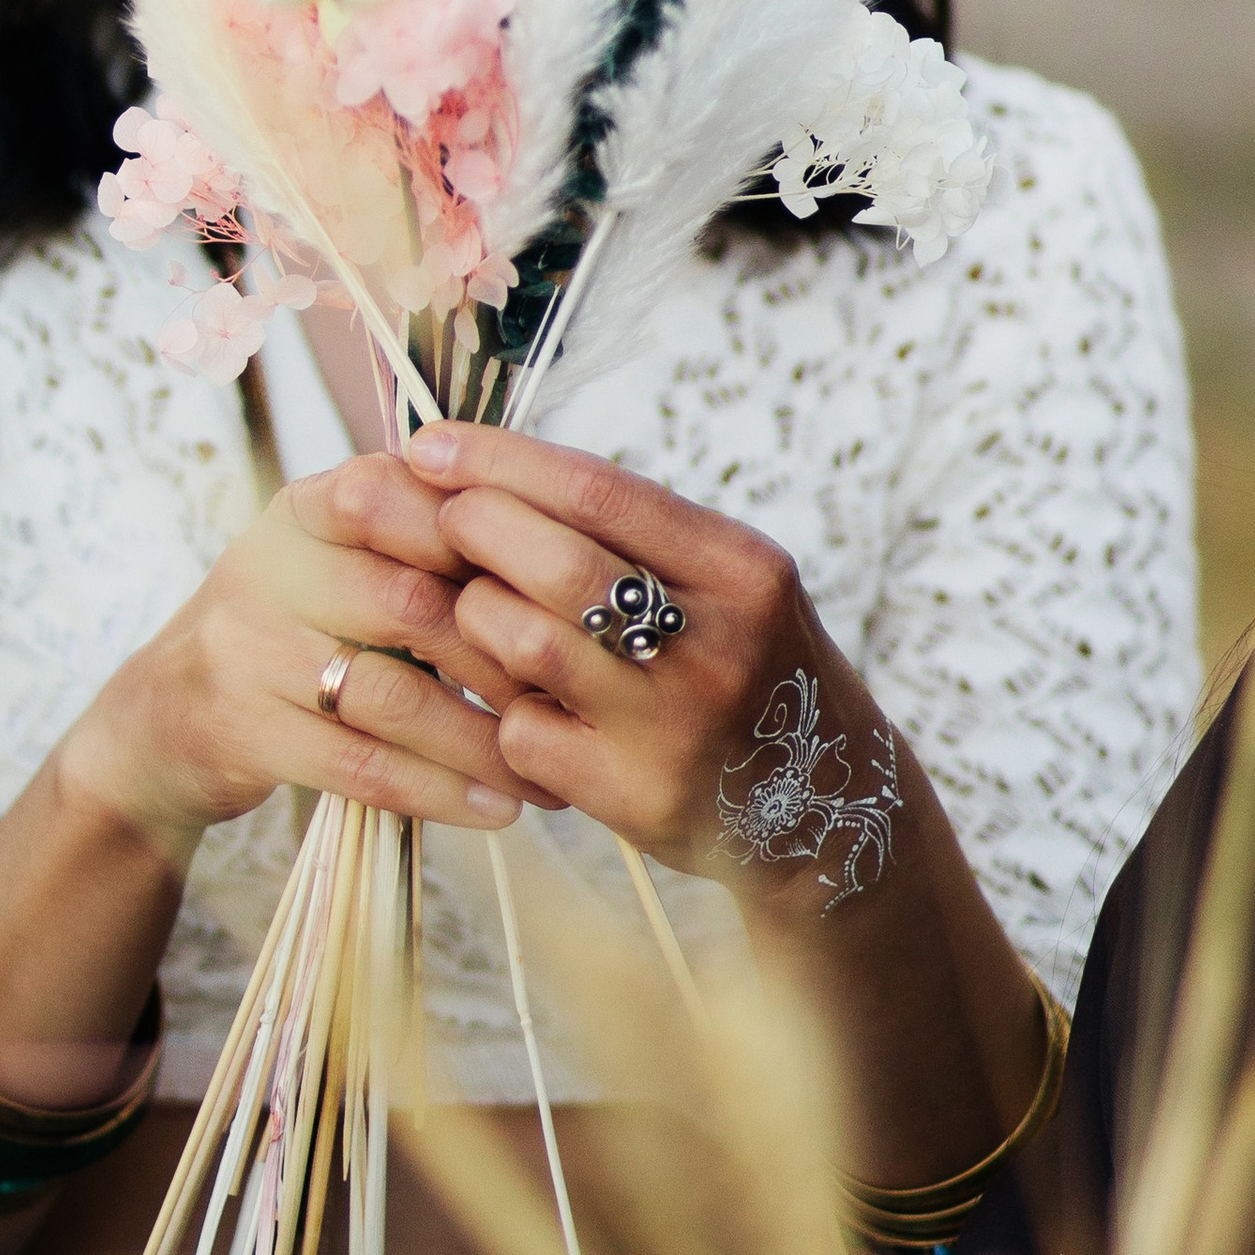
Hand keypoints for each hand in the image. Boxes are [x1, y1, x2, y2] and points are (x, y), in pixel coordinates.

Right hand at [63, 451, 529, 869]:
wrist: (162, 721)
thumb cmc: (291, 633)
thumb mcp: (333, 563)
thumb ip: (422, 542)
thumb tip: (567, 543)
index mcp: (304, 509)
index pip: (404, 498)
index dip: (489, 541)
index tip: (566, 590)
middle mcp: (268, 566)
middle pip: (409, 601)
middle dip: (507, 659)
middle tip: (581, 702)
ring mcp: (244, 649)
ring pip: (389, 695)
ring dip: (482, 742)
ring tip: (550, 775)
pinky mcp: (240, 731)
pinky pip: (357, 764)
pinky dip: (436, 790)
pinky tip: (496, 809)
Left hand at [406, 423, 888, 898]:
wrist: (822, 809)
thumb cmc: (747, 668)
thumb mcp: (728, 584)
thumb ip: (632, 530)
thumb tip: (487, 469)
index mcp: (743, 570)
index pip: (600, 490)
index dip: (500, 461)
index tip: (432, 445)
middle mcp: (716, 647)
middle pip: (555, 565)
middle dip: (474, 529)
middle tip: (444, 521)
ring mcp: (674, 728)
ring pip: (522, 641)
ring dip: (478, 615)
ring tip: (483, 610)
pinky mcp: (633, 796)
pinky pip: (519, 730)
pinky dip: (502, 704)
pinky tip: (523, 697)